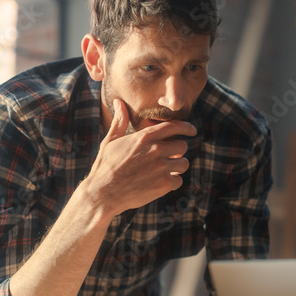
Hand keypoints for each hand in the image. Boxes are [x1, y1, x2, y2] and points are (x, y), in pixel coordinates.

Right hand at [84, 99, 195, 215]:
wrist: (103, 193)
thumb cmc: (105, 166)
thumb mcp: (110, 141)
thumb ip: (120, 122)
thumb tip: (118, 102)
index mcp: (145, 137)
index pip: (174, 126)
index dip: (186, 127)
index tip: (192, 131)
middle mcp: (156, 150)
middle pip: (182, 146)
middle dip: (177, 151)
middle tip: (169, 157)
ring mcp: (161, 168)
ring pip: (183, 163)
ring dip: (177, 167)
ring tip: (166, 170)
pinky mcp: (163, 185)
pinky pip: (179, 181)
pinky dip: (172, 183)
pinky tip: (161, 183)